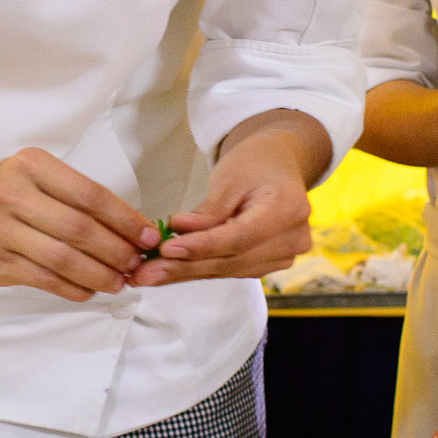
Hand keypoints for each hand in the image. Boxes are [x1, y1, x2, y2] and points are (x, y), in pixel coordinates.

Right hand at [0, 148, 157, 301]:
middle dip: (116, 251)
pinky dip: (73, 288)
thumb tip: (131, 230)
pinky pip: (44, 279)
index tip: (148, 237)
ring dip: (99, 275)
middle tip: (137, 265)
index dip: (124, 219)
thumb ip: (76, 197)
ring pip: (63, 259)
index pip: (90, 195)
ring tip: (120, 282)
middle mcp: (12, 194)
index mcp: (32, 166)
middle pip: (79, 229)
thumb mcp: (36, 176)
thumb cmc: (5, 192)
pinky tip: (90, 290)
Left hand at [133, 119, 324, 286]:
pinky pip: (230, 269)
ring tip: (149, 274)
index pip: (240, 236)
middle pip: (232, 259)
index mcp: (289, 208)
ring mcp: (284, 255)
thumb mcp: (229, 177)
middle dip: (185, 266)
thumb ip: (207, 211)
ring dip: (186, 273)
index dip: (202, 246)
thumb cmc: (255, 163)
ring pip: (228, 269)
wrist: (276, 164)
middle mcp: (293, 238)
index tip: (167, 249)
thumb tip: (178, 233)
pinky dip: (198, 269)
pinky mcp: (269, 263)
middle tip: (144, 271)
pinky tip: (169, 271)